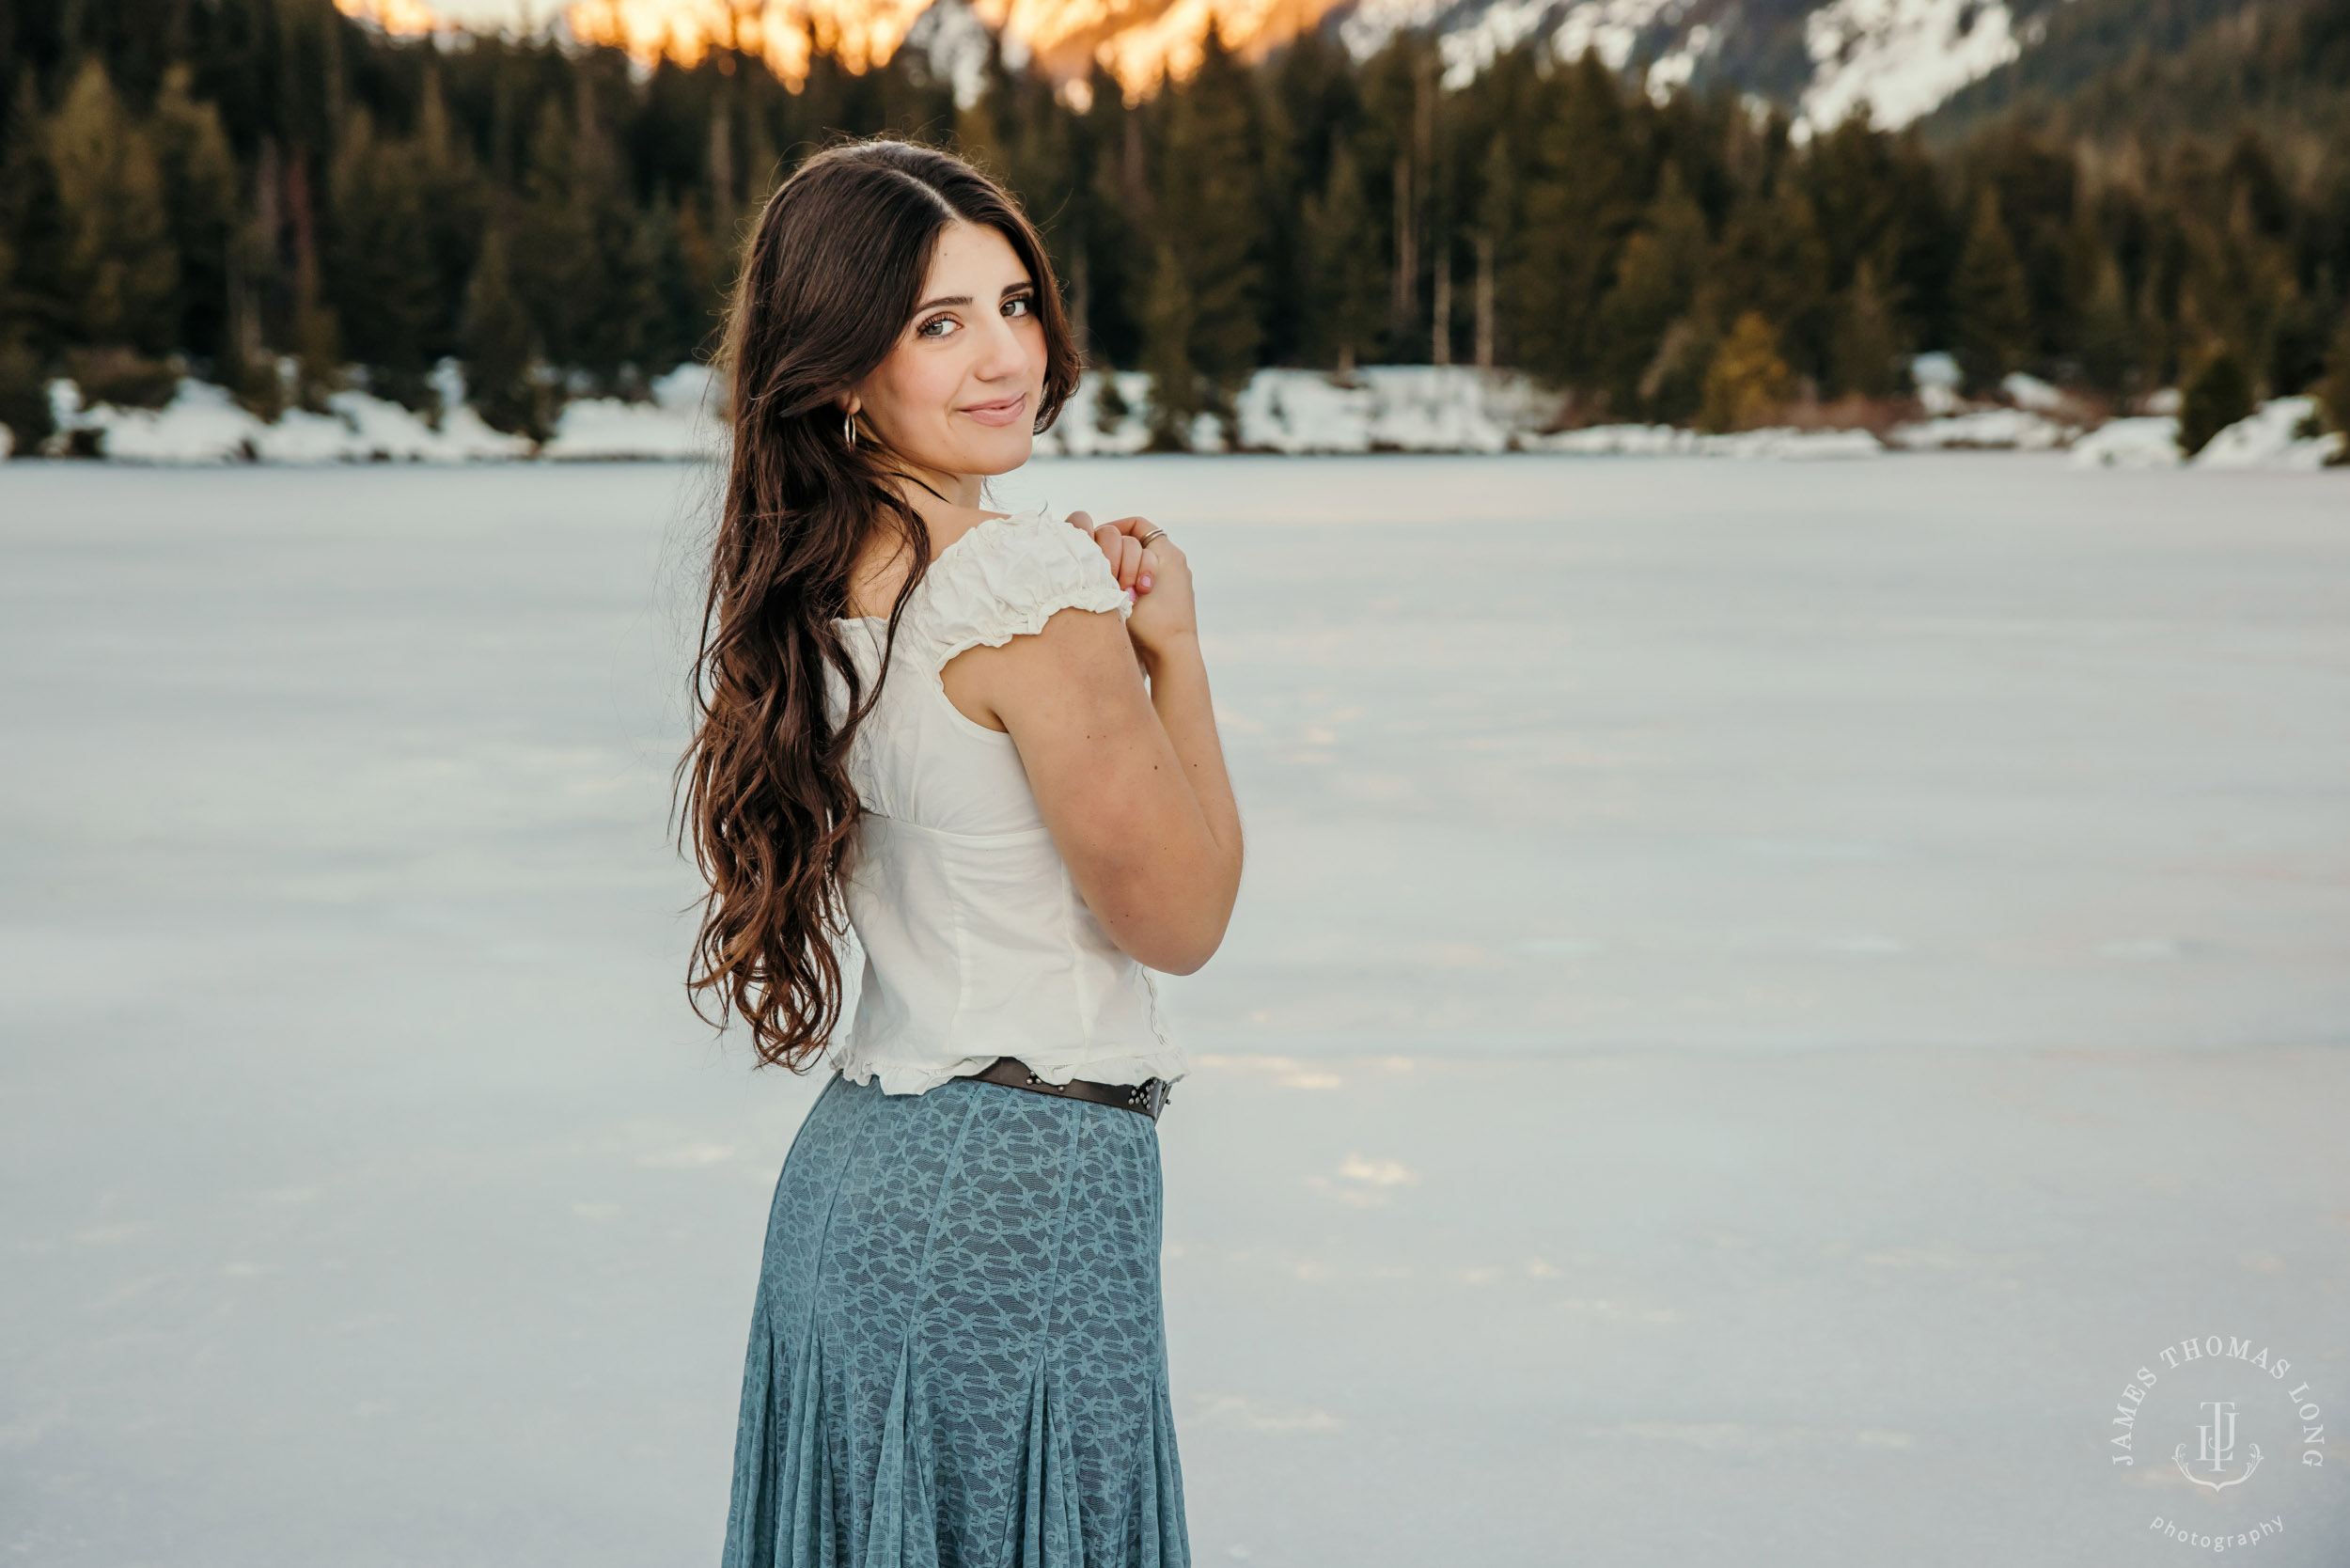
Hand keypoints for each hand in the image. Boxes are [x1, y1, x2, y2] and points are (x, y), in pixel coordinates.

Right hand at [1067, 511, 1194, 665]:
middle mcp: (1176, 562)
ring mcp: (1176, 580)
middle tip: (1109, 577)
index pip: (1137, 524)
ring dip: (1123, 572)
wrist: (1172, 655)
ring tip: (1117, 592)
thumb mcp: (1122, 587)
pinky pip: (1145, 580)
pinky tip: (1120, 600)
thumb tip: (1088, 545)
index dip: (1114, 528)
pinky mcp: (1173, 599)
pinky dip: (1131, 585)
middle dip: (1118, 556)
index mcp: (1168, 552)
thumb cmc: (1149, 623)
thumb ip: (1106, 562)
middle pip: (1136, 543)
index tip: (1097, 544)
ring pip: (1139, 563)